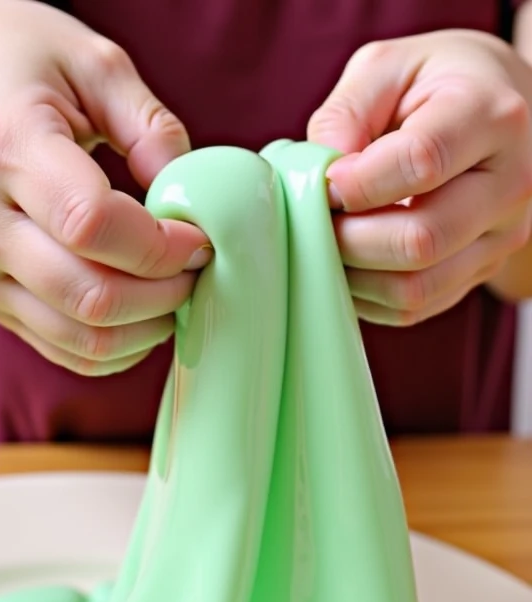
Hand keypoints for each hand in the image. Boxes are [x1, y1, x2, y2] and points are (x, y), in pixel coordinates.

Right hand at [0, 0, 210, 374]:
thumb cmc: (22, 61)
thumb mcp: (97, 65)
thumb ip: (153, 131)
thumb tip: (193, 204)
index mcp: (4, 147)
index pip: (93, 225)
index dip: (161, 246)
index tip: (199, 237)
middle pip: (90, 296)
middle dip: (164, 294)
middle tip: (196, 269)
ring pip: (80, 338)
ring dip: (145, 329)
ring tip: (174, 291)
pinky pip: (64, 349)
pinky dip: (116, 346)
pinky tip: (142, 313)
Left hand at [308, 31, 531, 324]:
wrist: (495, 112)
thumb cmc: (434, 85)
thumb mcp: (386, 68)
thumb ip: (345, 114)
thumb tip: (319, 180)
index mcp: (491, 115)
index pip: (421, 162)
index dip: (358, 182)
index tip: (327, 181)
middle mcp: (509, 183)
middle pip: (421, 239)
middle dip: (350, 239)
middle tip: (319, 221)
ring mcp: (501, 237)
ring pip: (416, 287)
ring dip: (355, 276)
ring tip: (329, 243)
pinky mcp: (481, 272)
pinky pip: (416, 307)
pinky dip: (369, 297)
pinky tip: (352, 265)